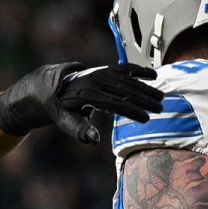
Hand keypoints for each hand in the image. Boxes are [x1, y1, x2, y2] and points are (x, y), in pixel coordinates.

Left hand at [0, 62, 162, 143]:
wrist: (47, 85)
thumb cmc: (57, 106)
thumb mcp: (62, 119)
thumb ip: (78, 129)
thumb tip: (94, 140)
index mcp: (85, 94)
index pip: (113, 103)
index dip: (131, 110)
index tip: (146, 119)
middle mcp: (93, 80)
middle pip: (123, 90)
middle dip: (143, 99)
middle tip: (160, 109)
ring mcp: (98, 72)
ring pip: (126, 79)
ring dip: (145, 88)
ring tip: (161, 98)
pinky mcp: (102, 69)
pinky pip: (122, 68)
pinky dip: (138, 70)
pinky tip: (153, 75)